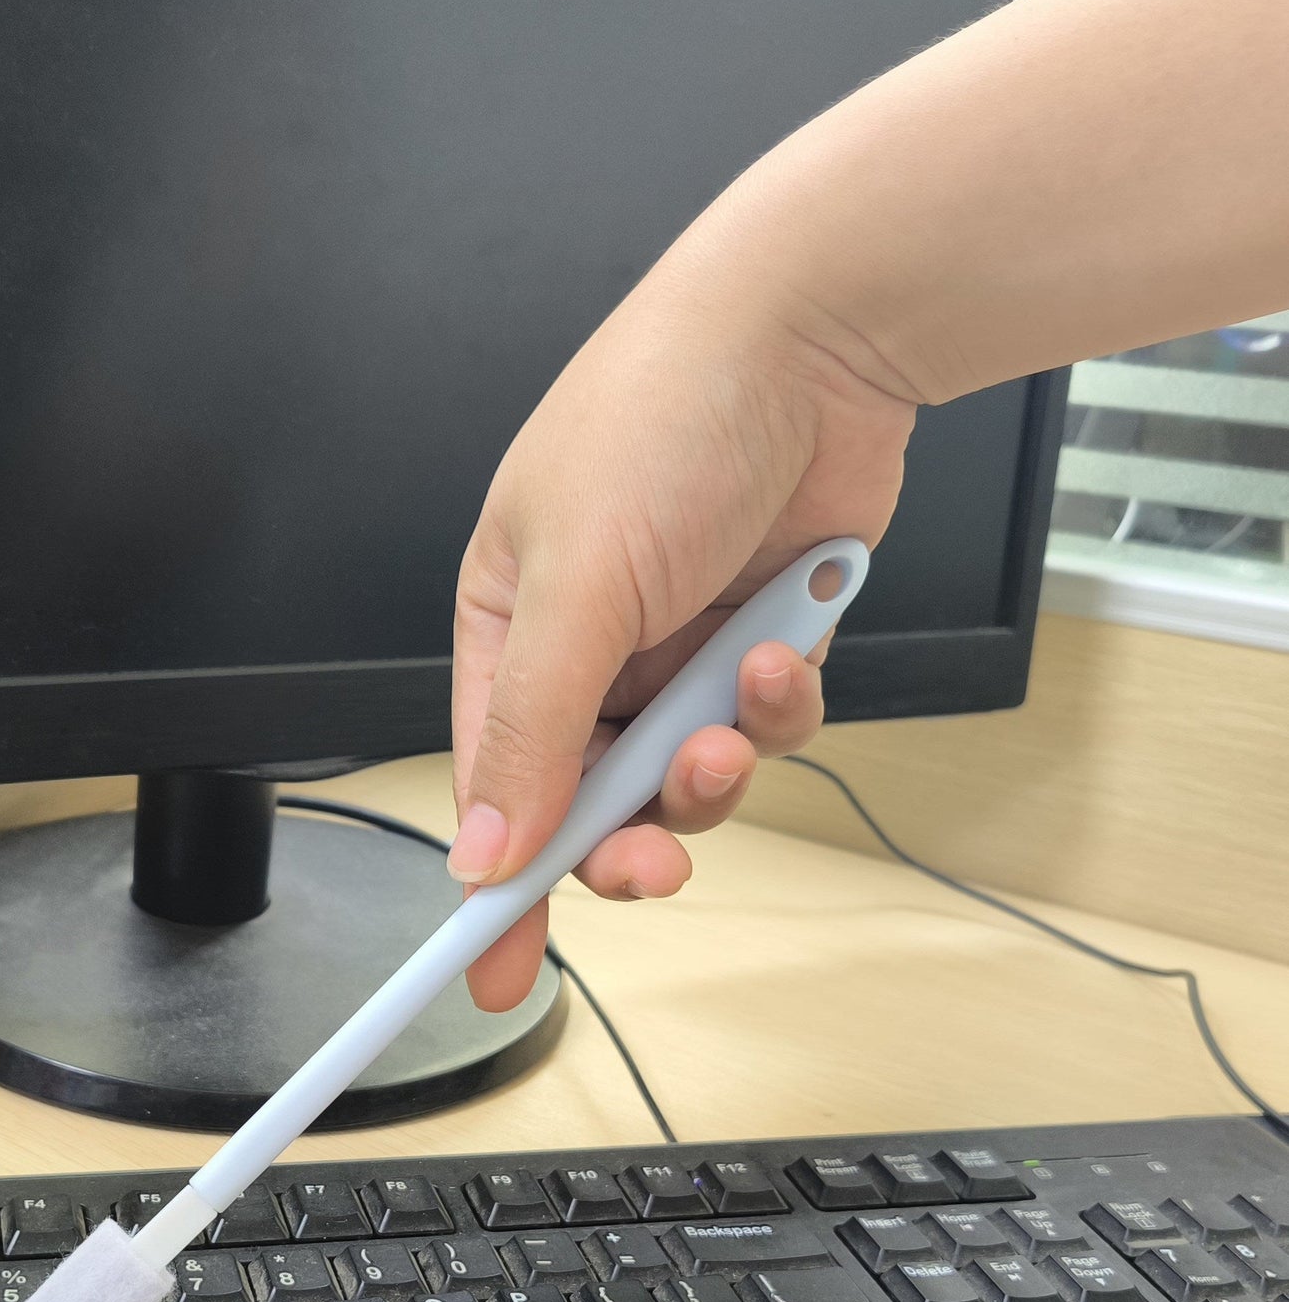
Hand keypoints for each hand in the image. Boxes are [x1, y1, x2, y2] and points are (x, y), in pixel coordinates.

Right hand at [449, 246, 915, 1010]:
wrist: (818, 328)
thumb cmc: (665, 414)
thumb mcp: (576, 586)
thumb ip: (530, 733)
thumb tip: (483, 851)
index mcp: (507, 628)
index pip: (488, 788)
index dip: (492, 887)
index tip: (490, 972)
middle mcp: (587, 647)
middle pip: (591, 803)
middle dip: (627, 838)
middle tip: (654, 861)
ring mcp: (677, 647)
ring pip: (686, 778)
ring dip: (712, 769)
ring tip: (733, 715)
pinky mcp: (759, 643)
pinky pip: (763, 727)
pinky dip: (777, 707)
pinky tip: (784, 647)